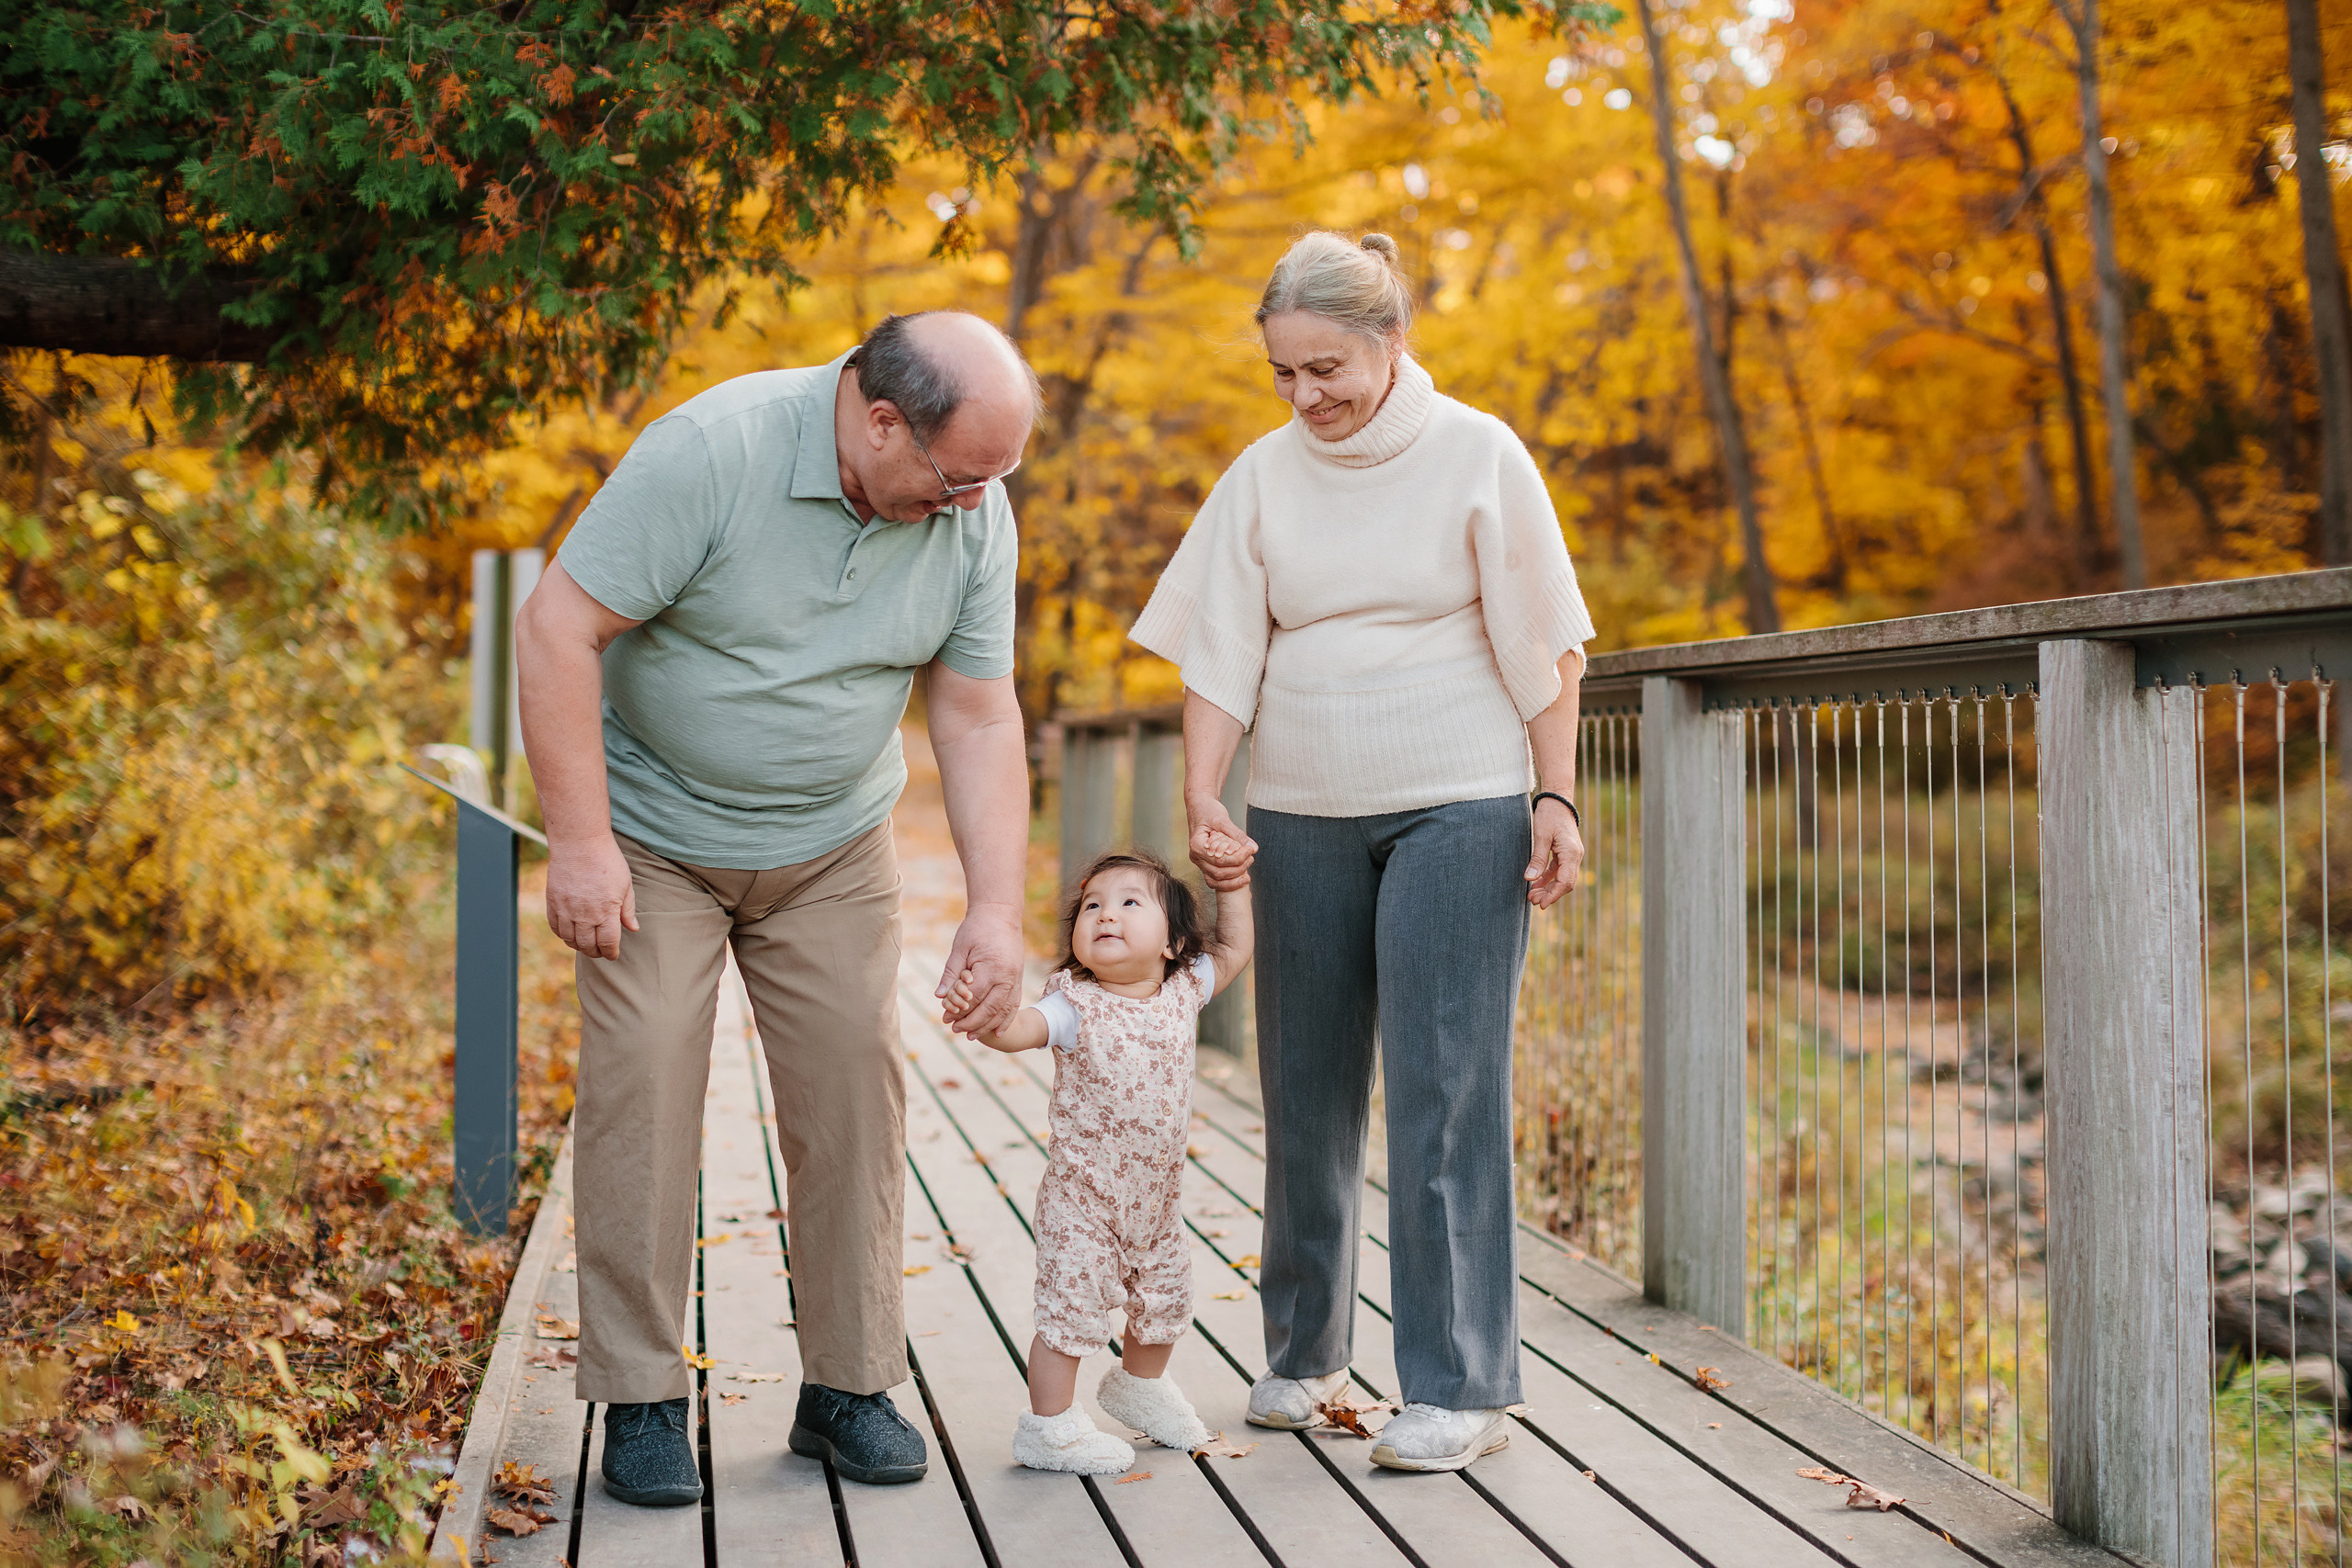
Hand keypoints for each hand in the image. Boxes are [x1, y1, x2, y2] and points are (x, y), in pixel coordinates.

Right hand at [547, 835, 638, 958]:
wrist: (579, 843)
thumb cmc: (607, 861)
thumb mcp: (625, 885)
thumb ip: (628, 910)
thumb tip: (633, 928)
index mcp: (606, 912)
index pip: (608, 943)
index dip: (611, 953)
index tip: (613, 954)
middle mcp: (585, 915)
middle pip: (588, 946)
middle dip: (596, 952)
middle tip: (601, 951)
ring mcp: (566, 910)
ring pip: (570, 940)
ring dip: (579, 946)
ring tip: (586, 944)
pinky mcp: (552, 902)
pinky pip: (555, 927)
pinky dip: (563, 935)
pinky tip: (570, 933)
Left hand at [937, 905, 1022, 1036]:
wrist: (1000, 914)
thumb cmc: (976, 929)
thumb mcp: (959, 948)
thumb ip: (951, 974)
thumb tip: (939, 996)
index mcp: (992, 968)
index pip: (974, 997)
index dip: (959, 1010)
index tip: (946, 1018)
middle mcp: (1007, 976)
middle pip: (990, 1008)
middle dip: (972, 1022)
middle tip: (955, 1030)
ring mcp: (1016, 978)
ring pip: (1003, 1010)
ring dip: (987, 1025)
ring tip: (971, 1035)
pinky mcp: (1018, 979)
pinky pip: (1014, 1004)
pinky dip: (1007, 1019)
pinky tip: (998, 1032)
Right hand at [1187, 797, 1256, 892]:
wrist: (1200, 807)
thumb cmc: (1209, 811)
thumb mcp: (1222, 819)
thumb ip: (1237, 835)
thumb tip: (1253, 847)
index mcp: (1197, 846)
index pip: (1219, 860)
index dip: (1237, 858)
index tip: (1250, 850)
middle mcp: (1196, 857)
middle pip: (1218, 873)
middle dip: (1238, 869)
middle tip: (1251, 857)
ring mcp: (1200, 862)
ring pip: (1217, 880)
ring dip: (1235, 878)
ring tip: (1248, 865)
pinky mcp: (1207, 864)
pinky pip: (1216, 880)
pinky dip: (1230, 882)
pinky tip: (1242, 878)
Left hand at [1526, 799, 1584, 909]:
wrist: (1558, 799)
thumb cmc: (1550, 815)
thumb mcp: (1541, 836)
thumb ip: (1537, 859)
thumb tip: (1530, 879)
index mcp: (1571, 853)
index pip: (1565, 882)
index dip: (1553, 895)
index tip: (1541, 904)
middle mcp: (1575, 856)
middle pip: (1565, 883)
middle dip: (1550, 894)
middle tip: (1532, 901)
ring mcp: (1572, 854)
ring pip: (1562, 878)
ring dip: (1548, 888)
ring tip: (1532, 895)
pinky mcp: (1566, 852)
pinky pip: (1558, 870)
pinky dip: (1548, 878)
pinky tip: (1536, 884)